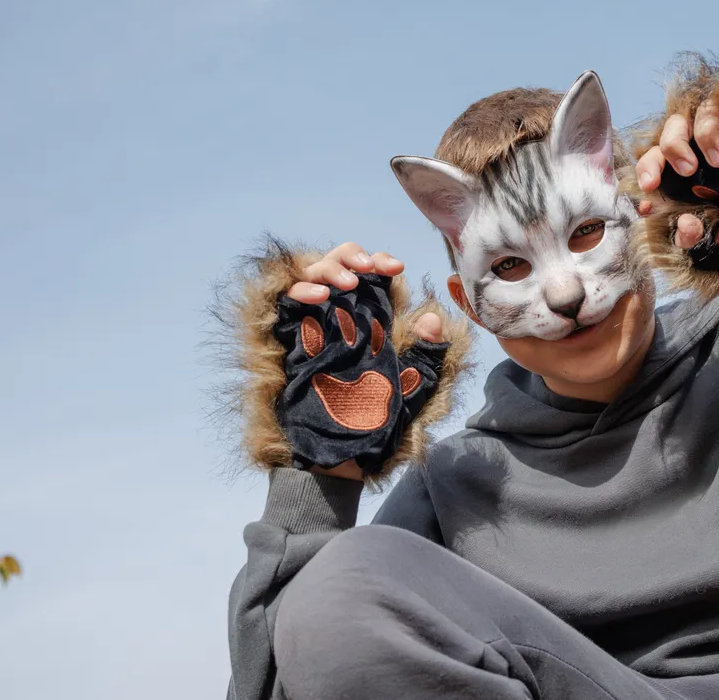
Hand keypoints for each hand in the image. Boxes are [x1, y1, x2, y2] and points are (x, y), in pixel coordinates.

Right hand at [281, 242, 445, 480]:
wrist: (339, 462)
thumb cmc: (375, 431)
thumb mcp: (411, 392)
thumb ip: (426, 358)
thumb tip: (432, 319)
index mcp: (371, 326)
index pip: (370, 278)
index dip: (380, 263)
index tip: (395, 267)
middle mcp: (341, 321)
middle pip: (337, 267)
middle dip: (350, 256)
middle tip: (366, 268)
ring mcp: (313, 330)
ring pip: (310, 276)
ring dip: (328, 269)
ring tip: (345, 284)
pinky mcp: (289, 343)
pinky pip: (286, 305)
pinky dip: (299, 292)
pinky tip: (317, 298)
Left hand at [633, 101, 718, 248]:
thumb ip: (700, 238)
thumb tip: (681, 226)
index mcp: (698, 169)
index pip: (660, 156)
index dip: (649, 168)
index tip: (648, 193)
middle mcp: (716, 142)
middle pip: (676, 121)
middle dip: (672, 144)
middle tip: (685, 170)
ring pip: (708, 104)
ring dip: (705, 130)